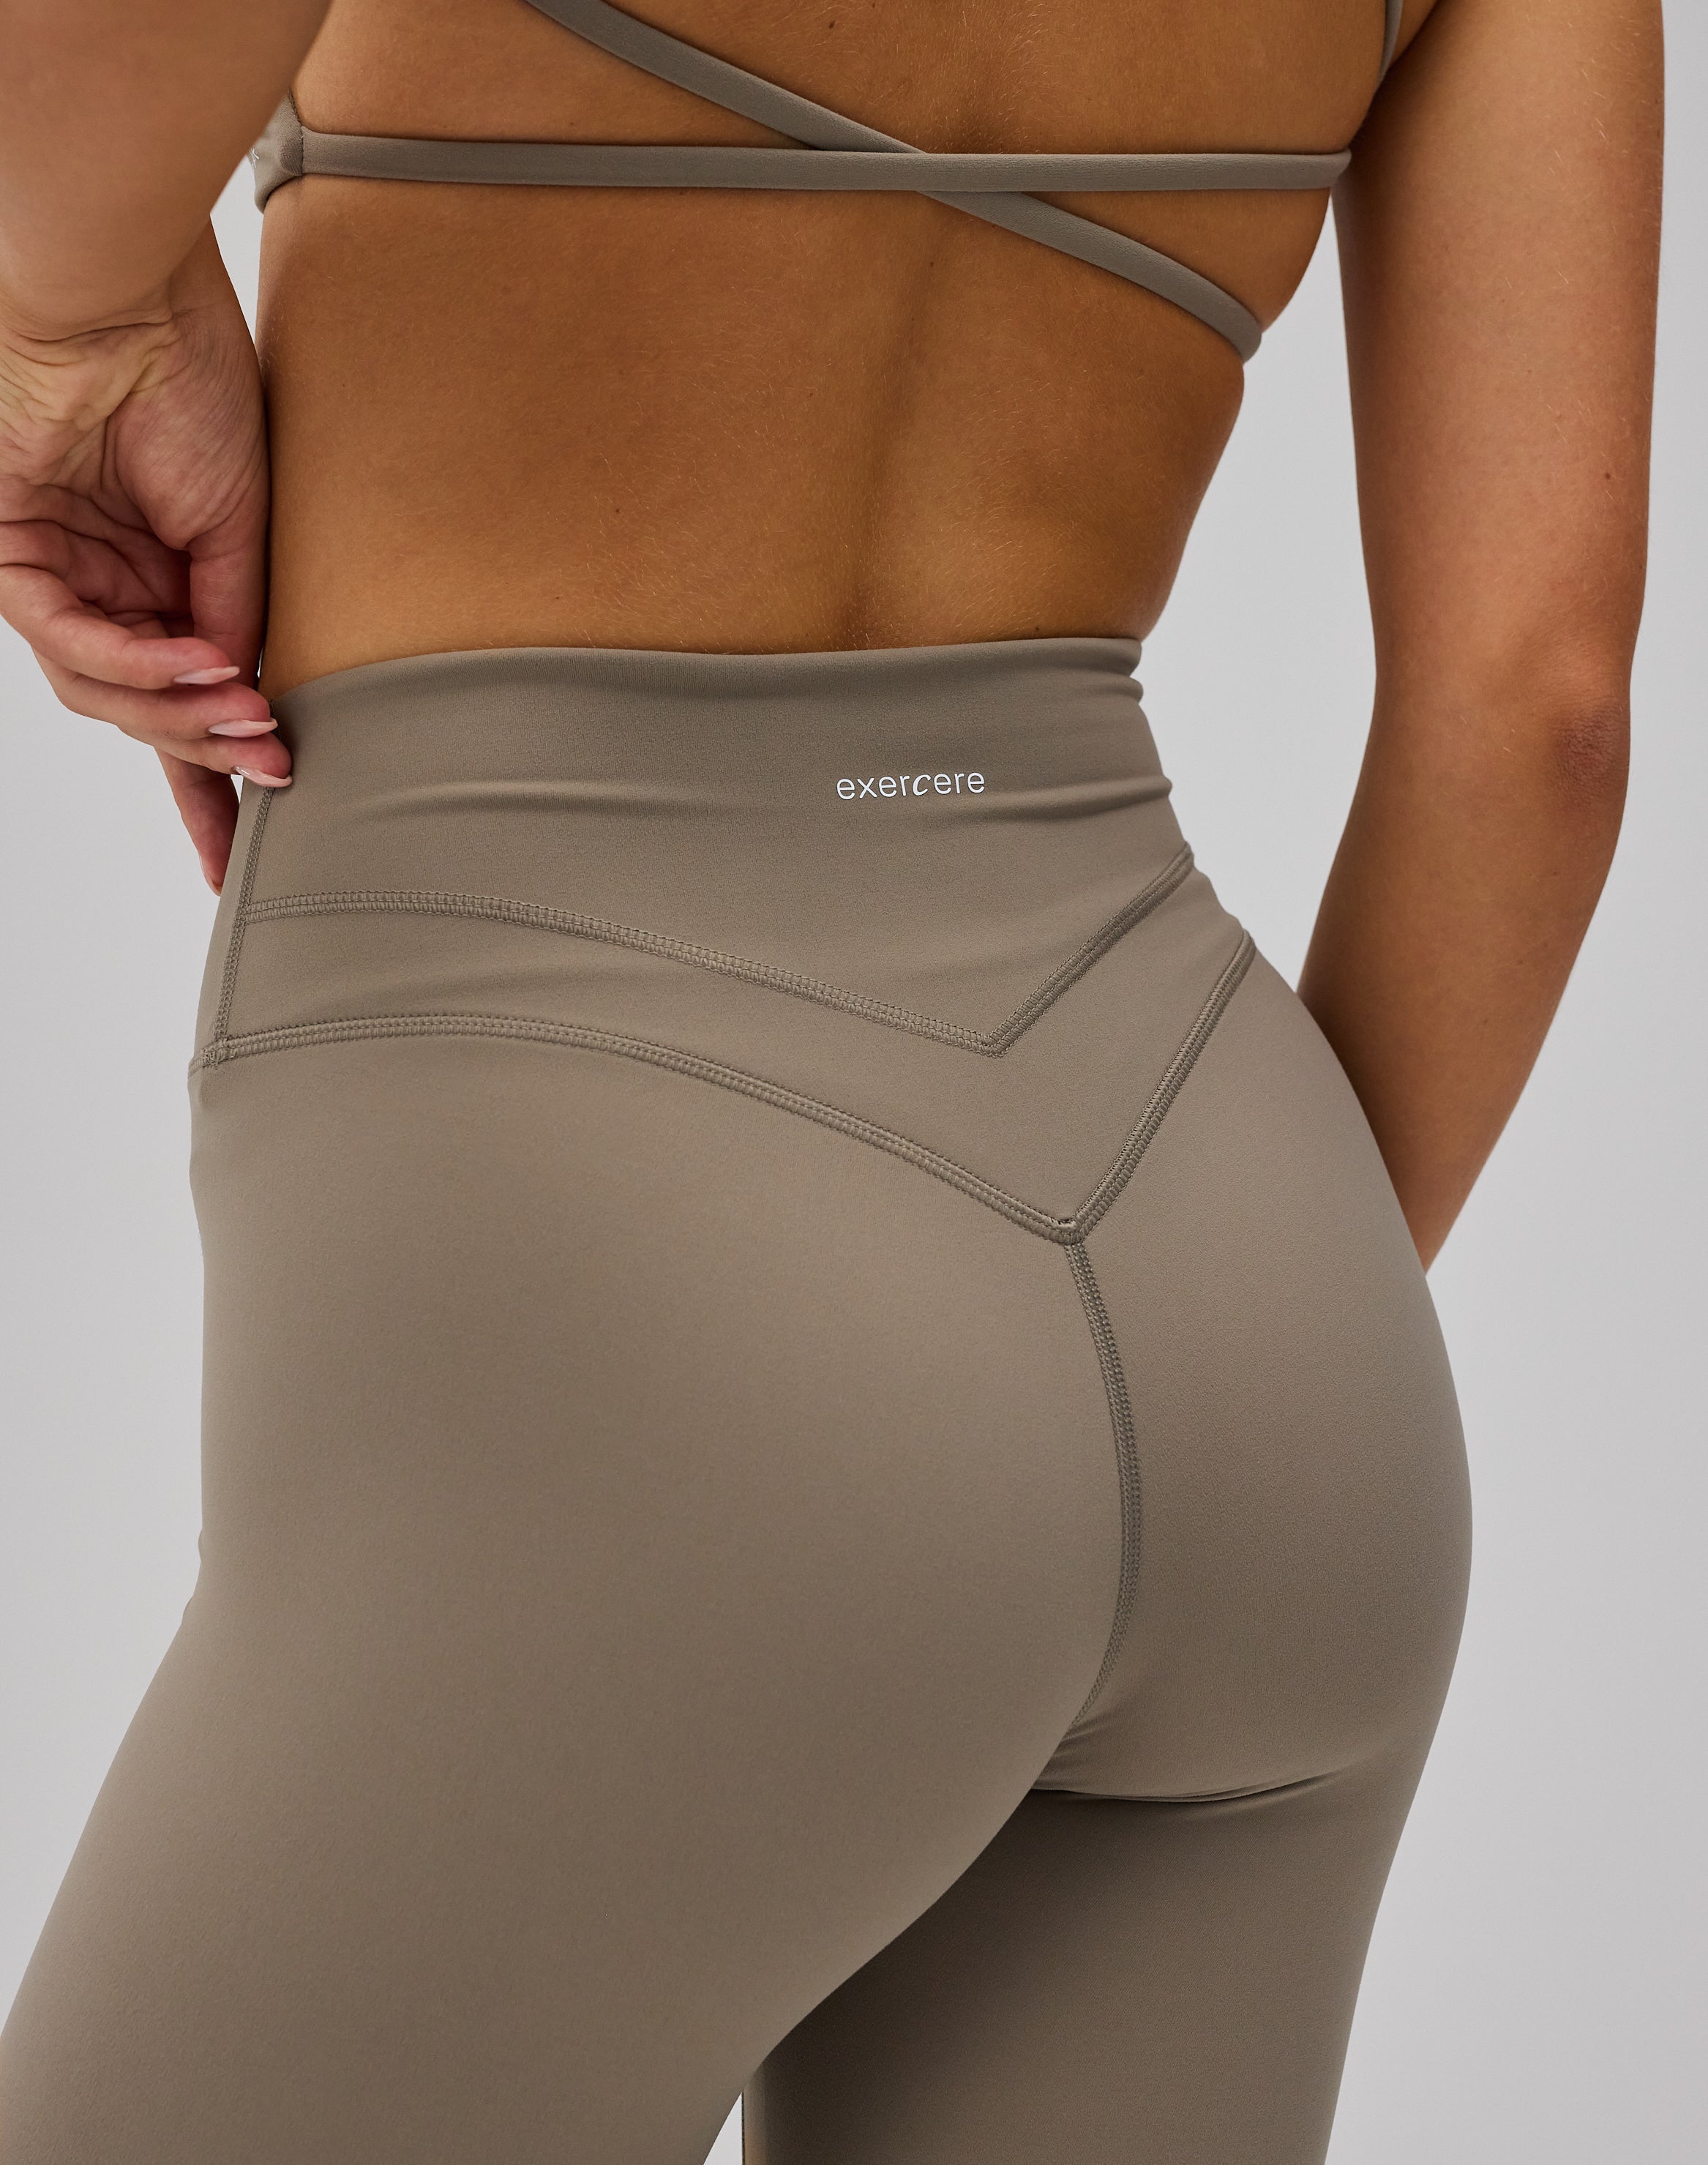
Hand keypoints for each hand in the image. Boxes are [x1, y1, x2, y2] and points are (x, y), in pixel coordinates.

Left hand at [0, 224, 286, 894]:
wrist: (129, 296)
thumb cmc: (190, 378)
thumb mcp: (242, 529)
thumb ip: (237, 618)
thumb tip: (250, 701)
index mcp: (158, 578)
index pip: (180, 697)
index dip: (210, 778)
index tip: (244, 849)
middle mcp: (103, 584)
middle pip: (142, 709)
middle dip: (208, 750)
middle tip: (274, 770)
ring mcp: (56, 572)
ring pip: (104, 690)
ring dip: (179, 713)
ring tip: (248, 719)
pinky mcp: (12, 553)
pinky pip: (73, 640)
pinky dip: (139, 662)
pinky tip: (201, 663)